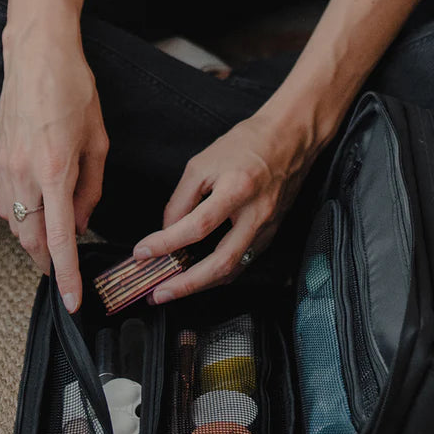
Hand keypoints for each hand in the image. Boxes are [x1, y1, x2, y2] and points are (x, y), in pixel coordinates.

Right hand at [0, 23, 108, 312]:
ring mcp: (4, 167)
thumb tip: (82, 223)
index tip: (71, 300)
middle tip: (64, 275)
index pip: (60, 239)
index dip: (66, 275)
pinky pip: (4, 204)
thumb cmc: (74, 92)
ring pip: (14, 225)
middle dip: (47, 263)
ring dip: (34, 242)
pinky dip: (20, 219)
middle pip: (31, 240)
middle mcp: (24, 174)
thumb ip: (91, 189)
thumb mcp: (99, 143)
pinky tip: (37, 217)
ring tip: (55, 246)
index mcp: (56, 172)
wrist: (37, 54)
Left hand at [132, 111, 320, 302]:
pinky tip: (200, 276)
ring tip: (174, 289)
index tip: (143, 253)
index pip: (197, 226)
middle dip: (187, 284)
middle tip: (159, 293)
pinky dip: (219, 273)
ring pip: (233, 269)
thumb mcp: (202, 163)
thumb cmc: (248, 145)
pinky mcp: (271, 234)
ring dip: (202, 285)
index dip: (167, 243)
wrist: (290, 139)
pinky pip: (243, 262)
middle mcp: (256, 214)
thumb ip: (182, 199)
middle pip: (221, 263)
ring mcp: (267, 228)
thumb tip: (167, 230)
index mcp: (237, 190)